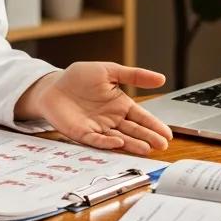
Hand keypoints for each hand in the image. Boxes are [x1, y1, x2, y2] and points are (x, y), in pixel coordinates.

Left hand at [15, 62, 172, 156]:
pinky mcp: (82, 133)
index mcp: (120, 104)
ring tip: (147, 149)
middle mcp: (111, 119)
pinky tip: (118, 142)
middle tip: (162, 145)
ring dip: (132, 144)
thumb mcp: (109, 71)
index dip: (155, 125)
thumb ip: (134, 75)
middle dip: (148, 137)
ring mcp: (98, 127)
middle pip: (134, 130)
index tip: (167, 134)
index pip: (142, 116)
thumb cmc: (79, 77)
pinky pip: (97, 139)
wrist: (53, 85)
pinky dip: (107, 142)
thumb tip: (161, 78)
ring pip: (119, 138)